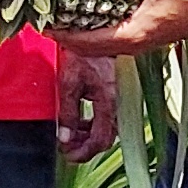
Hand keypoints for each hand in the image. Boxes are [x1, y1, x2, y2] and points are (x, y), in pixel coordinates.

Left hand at [49, 0, 187, 58]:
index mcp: (130, 35)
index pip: (86, 41)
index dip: (61, 33)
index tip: (41, 22)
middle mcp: (128, 44)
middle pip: (84, 47)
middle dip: (61, 34)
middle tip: (41, 15)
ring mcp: (132, 43)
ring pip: (94, 46)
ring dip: (74, 34)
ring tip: (55, 15)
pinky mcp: (137, 38)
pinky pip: (105, 39)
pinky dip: (89, 30)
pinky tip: (82, 14)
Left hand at [52, 48, 118, 165]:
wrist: (101, 32)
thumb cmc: (85, 53)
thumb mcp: (69, 82)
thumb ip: (67, 112)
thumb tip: (64, 137)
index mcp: (110, 102)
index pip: (100, 140)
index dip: (83, 153)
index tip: (67, 155)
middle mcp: (121, 104)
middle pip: (106, 138)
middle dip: (84, 146)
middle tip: (65, 146)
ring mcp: (123, 100)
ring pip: (108, 129)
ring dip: (88, 135)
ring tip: (70, 134)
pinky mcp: (120, 96)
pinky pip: (109, 118)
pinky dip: (94, 124)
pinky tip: (81, 121)